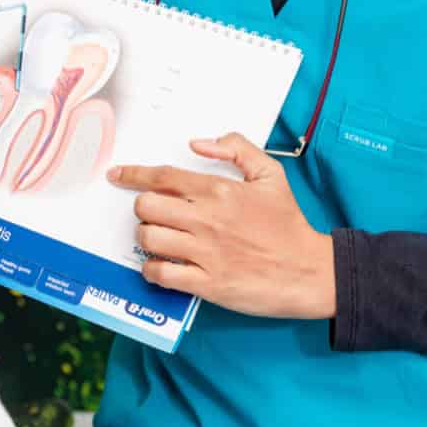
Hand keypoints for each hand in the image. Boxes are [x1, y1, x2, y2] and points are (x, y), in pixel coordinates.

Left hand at [108, 134, 335, 319]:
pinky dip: (152, 271)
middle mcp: (207, 220)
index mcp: (219, 191)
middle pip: (147, 206)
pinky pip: (162, 275)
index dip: (133, 174)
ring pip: (149, 239)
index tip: (116, 174)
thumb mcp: (271, 174)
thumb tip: (198, 143)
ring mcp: (206, 253)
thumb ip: (236, 148)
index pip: (162, 177)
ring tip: (158, 239)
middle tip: (153, 213)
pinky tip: (161, 266)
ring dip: (145, 238)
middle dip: (143, 207)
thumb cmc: (288, 224)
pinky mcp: (208, 284)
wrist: (309, 271)